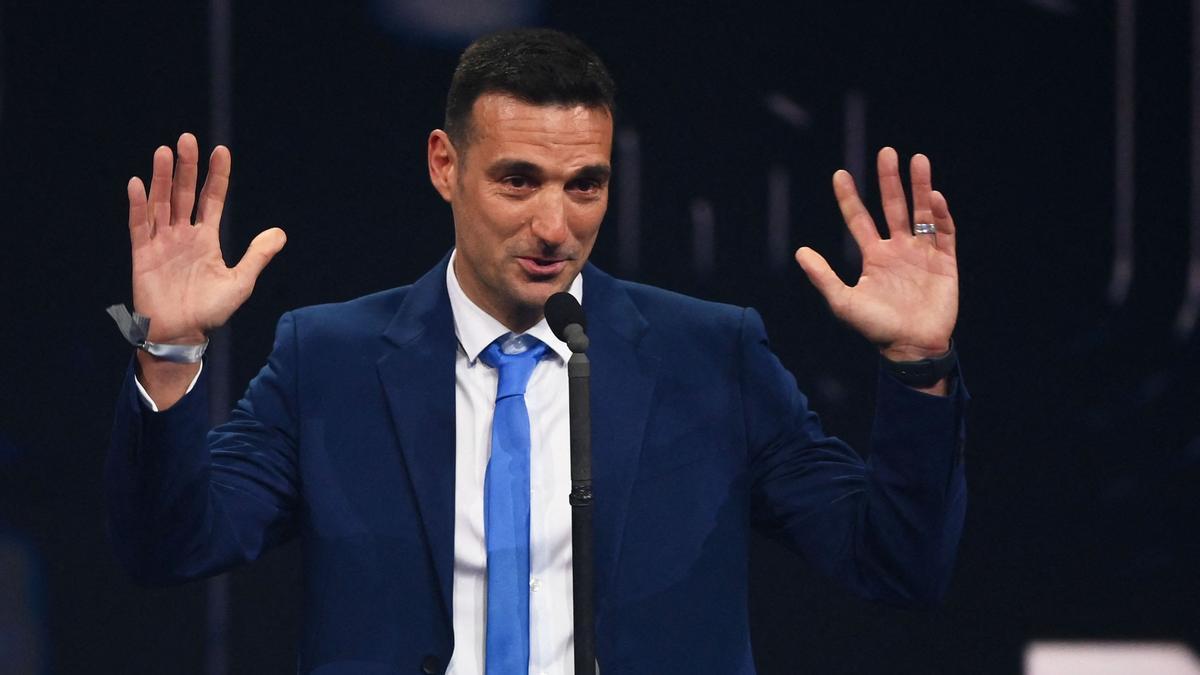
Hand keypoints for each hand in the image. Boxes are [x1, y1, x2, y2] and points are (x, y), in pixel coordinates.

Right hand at [128, 132, 285, 343]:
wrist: (183, 335)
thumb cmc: (211, 311)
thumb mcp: (241, 282)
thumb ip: (257, 256)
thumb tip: (280, 233)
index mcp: (206, 239)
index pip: (212, 199)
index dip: (216, 176)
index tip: (221, 150)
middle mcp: (183, 234)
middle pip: (184, 193)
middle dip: (186, 167)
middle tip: (188, 139)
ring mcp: (162, 242)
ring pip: (161, 202)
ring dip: (162, 177)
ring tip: (164, 151)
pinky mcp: (143, 254)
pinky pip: (139, 225)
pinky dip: (138, 205)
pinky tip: (139, 183)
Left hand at [795, 147, 956, 361]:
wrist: (911, 348)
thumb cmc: (876, 329)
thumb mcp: (843, 302)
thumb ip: (823, 277)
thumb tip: (800, 252)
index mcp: (874, 256)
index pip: (859, 219)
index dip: (849, 198)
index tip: (839, 174)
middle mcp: (898, 249)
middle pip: (893, 206)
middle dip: (890, 180)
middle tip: (886, 151)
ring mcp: (922, 253)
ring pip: (921, 212)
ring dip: (919, 186)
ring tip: (917, 159)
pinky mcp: (945, 262)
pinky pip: (943, 232)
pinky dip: (939, 215)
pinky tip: (934, 196)